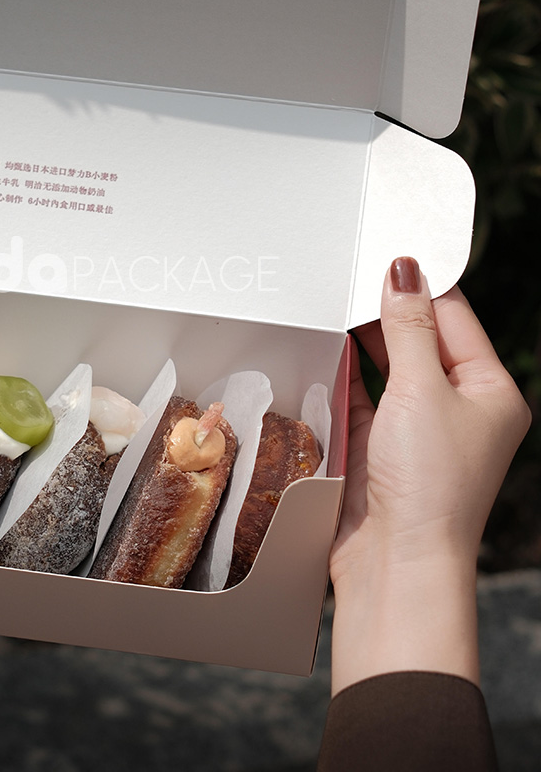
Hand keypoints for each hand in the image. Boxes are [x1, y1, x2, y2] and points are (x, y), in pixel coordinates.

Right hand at [328, 257, 529, 693]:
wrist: (395, 559)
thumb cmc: (429, 483)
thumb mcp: (422, 389)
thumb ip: (408, 328)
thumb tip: (405, 271)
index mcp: (490, 391)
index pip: (455, 318)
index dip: (421, 285)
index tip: (385, 254)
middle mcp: (456, 406)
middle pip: (419, 339)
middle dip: (386, 310)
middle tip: (349, 275)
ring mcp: (415, 426)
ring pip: (386, 366)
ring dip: (361, 340)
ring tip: (332, 303)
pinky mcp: (377, 444)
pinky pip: (359, 394)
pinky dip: (342, 372)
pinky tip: (323, 347)